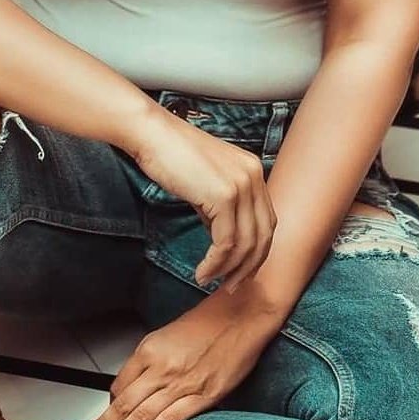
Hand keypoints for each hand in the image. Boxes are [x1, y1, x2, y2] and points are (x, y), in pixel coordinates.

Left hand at [77, 289, 280, 419]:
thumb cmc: (209, 321)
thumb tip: (137, 387)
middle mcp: (162, 367)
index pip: (119, 385)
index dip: (108, 407)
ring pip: (141, 416)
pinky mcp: (203, 396)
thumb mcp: (169, 335)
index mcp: (150, 349)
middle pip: (123, 404)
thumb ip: (152, 361)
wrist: (242, 315)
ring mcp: (181, 383)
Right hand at [127, 106, 277, 293]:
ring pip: (246, 243)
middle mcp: (253, 176)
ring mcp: (241, 185)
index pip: (266, 221)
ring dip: (229, 269)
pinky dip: (216, 263)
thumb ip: (220, 206)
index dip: (256, 251)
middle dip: (249, 266)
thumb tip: (222, 238)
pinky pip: (226, 242)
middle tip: (231, 286)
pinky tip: (203, 271)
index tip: (240, 271)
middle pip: (262, 235)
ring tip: (210, 280)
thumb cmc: (171, 155)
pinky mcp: (224, 196)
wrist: (152, 134)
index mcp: (253, 170)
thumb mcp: (206, 180)